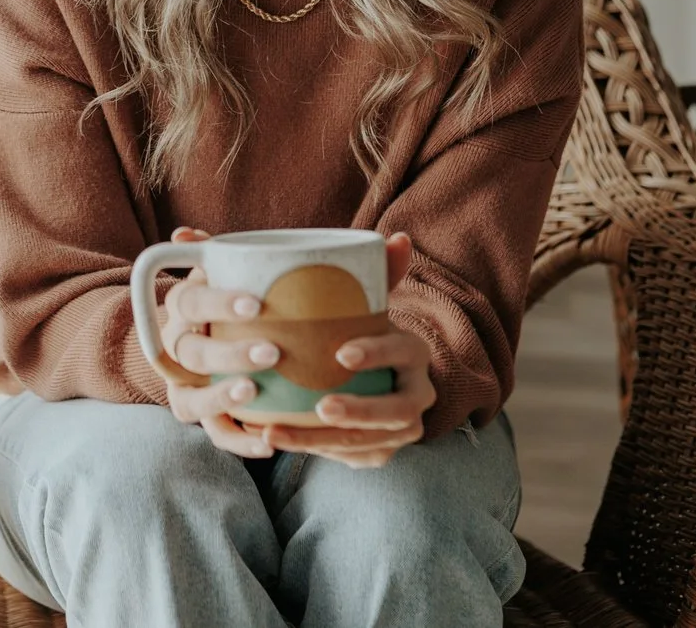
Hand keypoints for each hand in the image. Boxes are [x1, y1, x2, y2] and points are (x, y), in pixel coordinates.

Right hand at [153, 228, 283, 457]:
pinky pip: (214, 434)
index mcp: (183, 305)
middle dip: (228, 354)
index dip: (217, 302)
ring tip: (255, 394)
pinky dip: (238, 442)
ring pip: (190, 399)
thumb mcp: (230, 270)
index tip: (255, 303)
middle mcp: (176, 346)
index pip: (189, 301)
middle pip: (190, 352)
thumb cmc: (236, 297)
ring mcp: (184, 385)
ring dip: (220, 398)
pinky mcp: (201, 415)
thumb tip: (186, 234)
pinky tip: (268, 443)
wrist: (212, 336)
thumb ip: (231, 251)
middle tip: (272, 352)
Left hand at [260, 232, 431, 467]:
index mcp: (414, 351)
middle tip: (319, 406)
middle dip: (358, 411)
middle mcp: (419, 394)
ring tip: (277, 434)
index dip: (376, 352)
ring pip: (369, 442)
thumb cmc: (359, 330)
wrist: (376, 375)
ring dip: (321, 440)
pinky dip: (315, 452)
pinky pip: (351, 457)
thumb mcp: (365, 303)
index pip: (402, 351)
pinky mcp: (380, 452)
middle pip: (395, 410)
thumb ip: (374, 273)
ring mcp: (402, 430)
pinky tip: (276, 442)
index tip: (339, 352)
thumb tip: (397, 236)